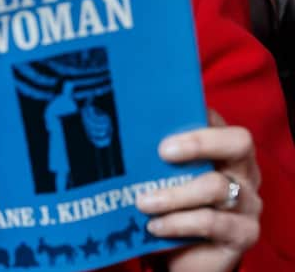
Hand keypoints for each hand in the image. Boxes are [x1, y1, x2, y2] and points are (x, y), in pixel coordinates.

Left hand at [137, 110, 261, 271]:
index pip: (219, 120)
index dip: (198, 112)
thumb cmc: (172, 208)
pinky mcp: (243, 233)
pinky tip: (155, 226)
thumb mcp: (163, 179)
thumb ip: (156, 158)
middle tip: (163, 150)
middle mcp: (243, 171)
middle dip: (199, 142)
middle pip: (237, 143)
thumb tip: (121, 134)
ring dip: (174, 194)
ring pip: (216, 187)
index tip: (164, 114)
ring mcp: (247, 203)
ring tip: (143, 202)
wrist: (183, 257)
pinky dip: (178, 222)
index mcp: (225, 150)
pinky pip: (211, 223)